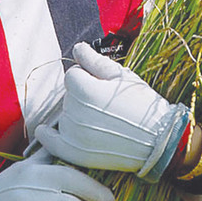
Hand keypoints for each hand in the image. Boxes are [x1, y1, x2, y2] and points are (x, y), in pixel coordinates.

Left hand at [35, 42, 189, 182]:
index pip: (73, 74)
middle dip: (83, 95)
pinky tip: (44, 131)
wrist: (157, 140)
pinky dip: (47, 136)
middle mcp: (74, 112)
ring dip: (76, 114)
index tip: (105, 85)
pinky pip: (51, 142)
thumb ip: (94, 60)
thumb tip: (77, 47)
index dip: (88, 76)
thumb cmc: (142, 104)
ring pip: (64, 114)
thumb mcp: (121, 76)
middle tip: (108, 105)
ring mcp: (72, 134)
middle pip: (68, 95)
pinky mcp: (75, 153)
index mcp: (83, 90)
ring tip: (103, 120)